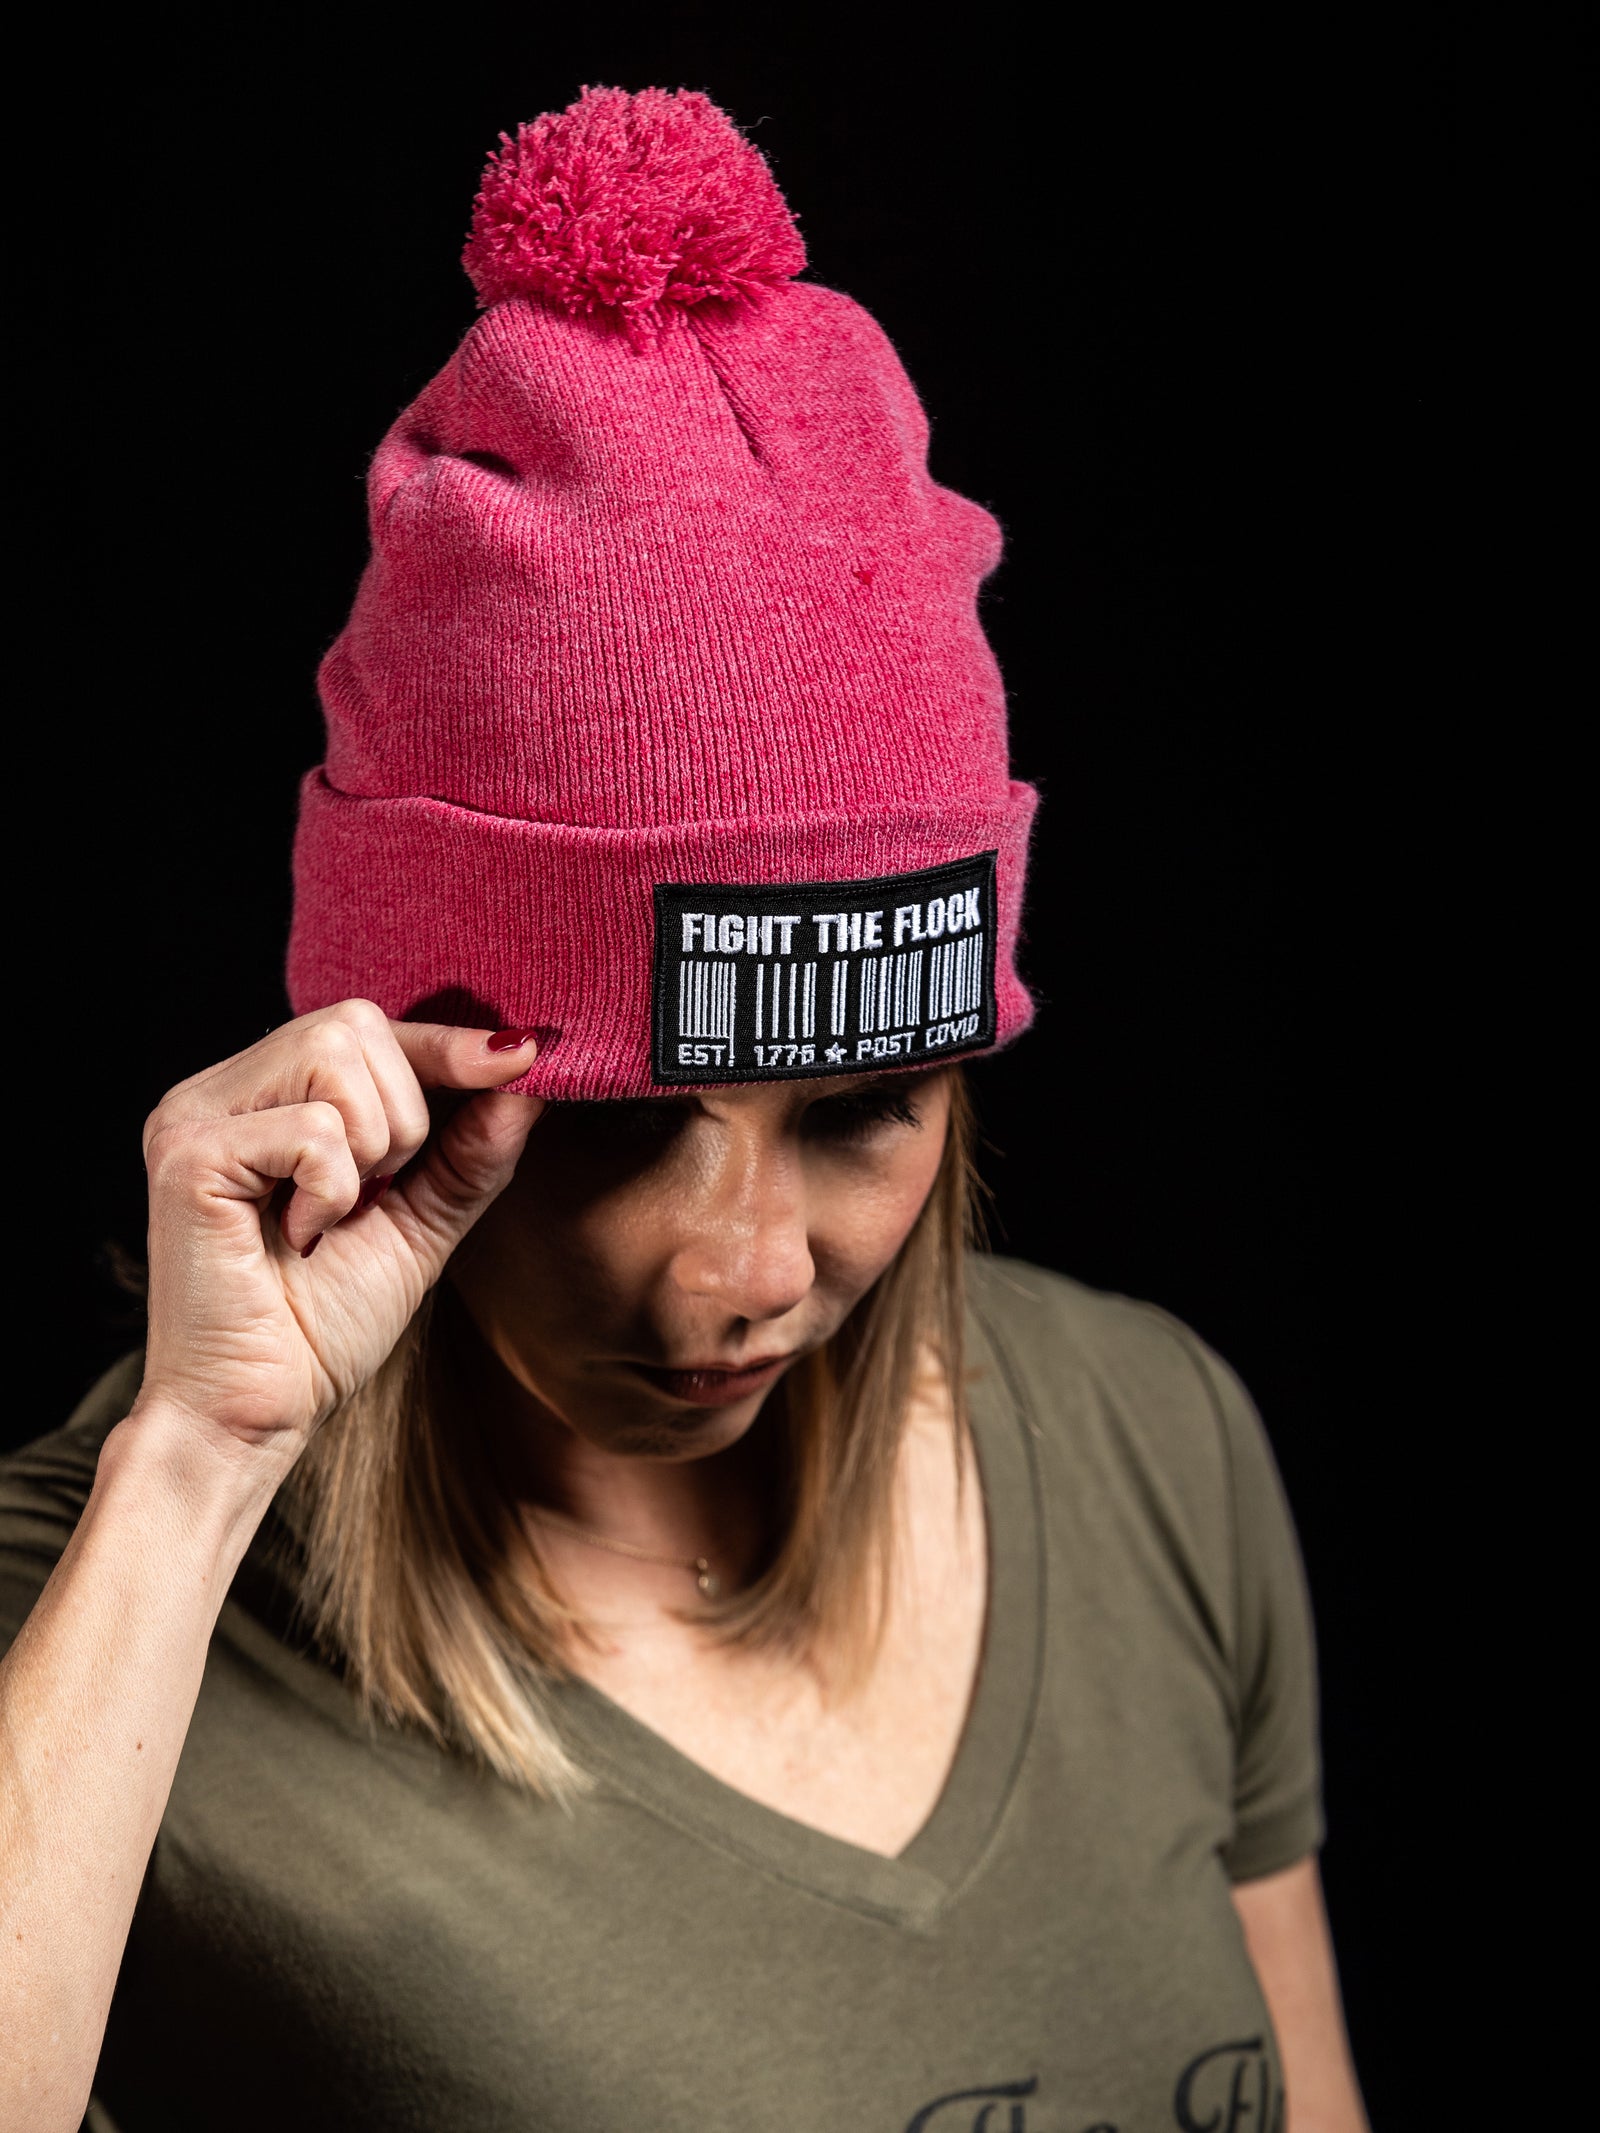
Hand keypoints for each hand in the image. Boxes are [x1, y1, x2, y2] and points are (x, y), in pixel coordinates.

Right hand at [136, 1000, 542, 1462]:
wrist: (253, 1417)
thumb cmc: (318, 1329)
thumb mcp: (418, 1226)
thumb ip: (470, 1150)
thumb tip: (530, 1068)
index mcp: (262, 1097)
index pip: (367, 1027)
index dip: (447, 1043)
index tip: (525, 1054)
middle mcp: (218, 1091)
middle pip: (354, 1024)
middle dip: (402, 1118)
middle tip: (368, 1198)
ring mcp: (193, 1116)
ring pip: (335, 1058)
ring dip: (369, 1150)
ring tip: (328, 1218)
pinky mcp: (188, 1154)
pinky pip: (313, 1131)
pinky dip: (333, 1191)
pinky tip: (299, 1237)